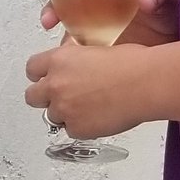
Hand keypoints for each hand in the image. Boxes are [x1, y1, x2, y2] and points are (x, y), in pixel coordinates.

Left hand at [25, 41, 158, 137]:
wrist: (147, 84)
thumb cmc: (132, 64)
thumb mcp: (96, 49)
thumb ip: (75, 56)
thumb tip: (72, 58)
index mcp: (59, 60)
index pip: (32, 69)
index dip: (41, 75)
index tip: (47, 78)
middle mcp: (56, 85)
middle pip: (32, 97)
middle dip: (45, 97)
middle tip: (62, 96)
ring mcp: (65, 109)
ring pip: (52, 116)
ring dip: (65, 113)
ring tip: (88, 107)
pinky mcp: (78, 129)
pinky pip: (72, 131)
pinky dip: (82, 126)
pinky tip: (99, 117)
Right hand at [37, 0, 179, 45]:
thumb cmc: (174, 12)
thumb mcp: (170, 1)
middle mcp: (100, 3)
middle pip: (66, 0)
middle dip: (52, 7)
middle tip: (48, 20)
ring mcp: (99, 25)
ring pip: (69, 25)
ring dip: (59, 34)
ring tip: (59, 47)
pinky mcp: (101, 46)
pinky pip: (80, 48)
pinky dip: (72, 55)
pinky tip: (72, 64)